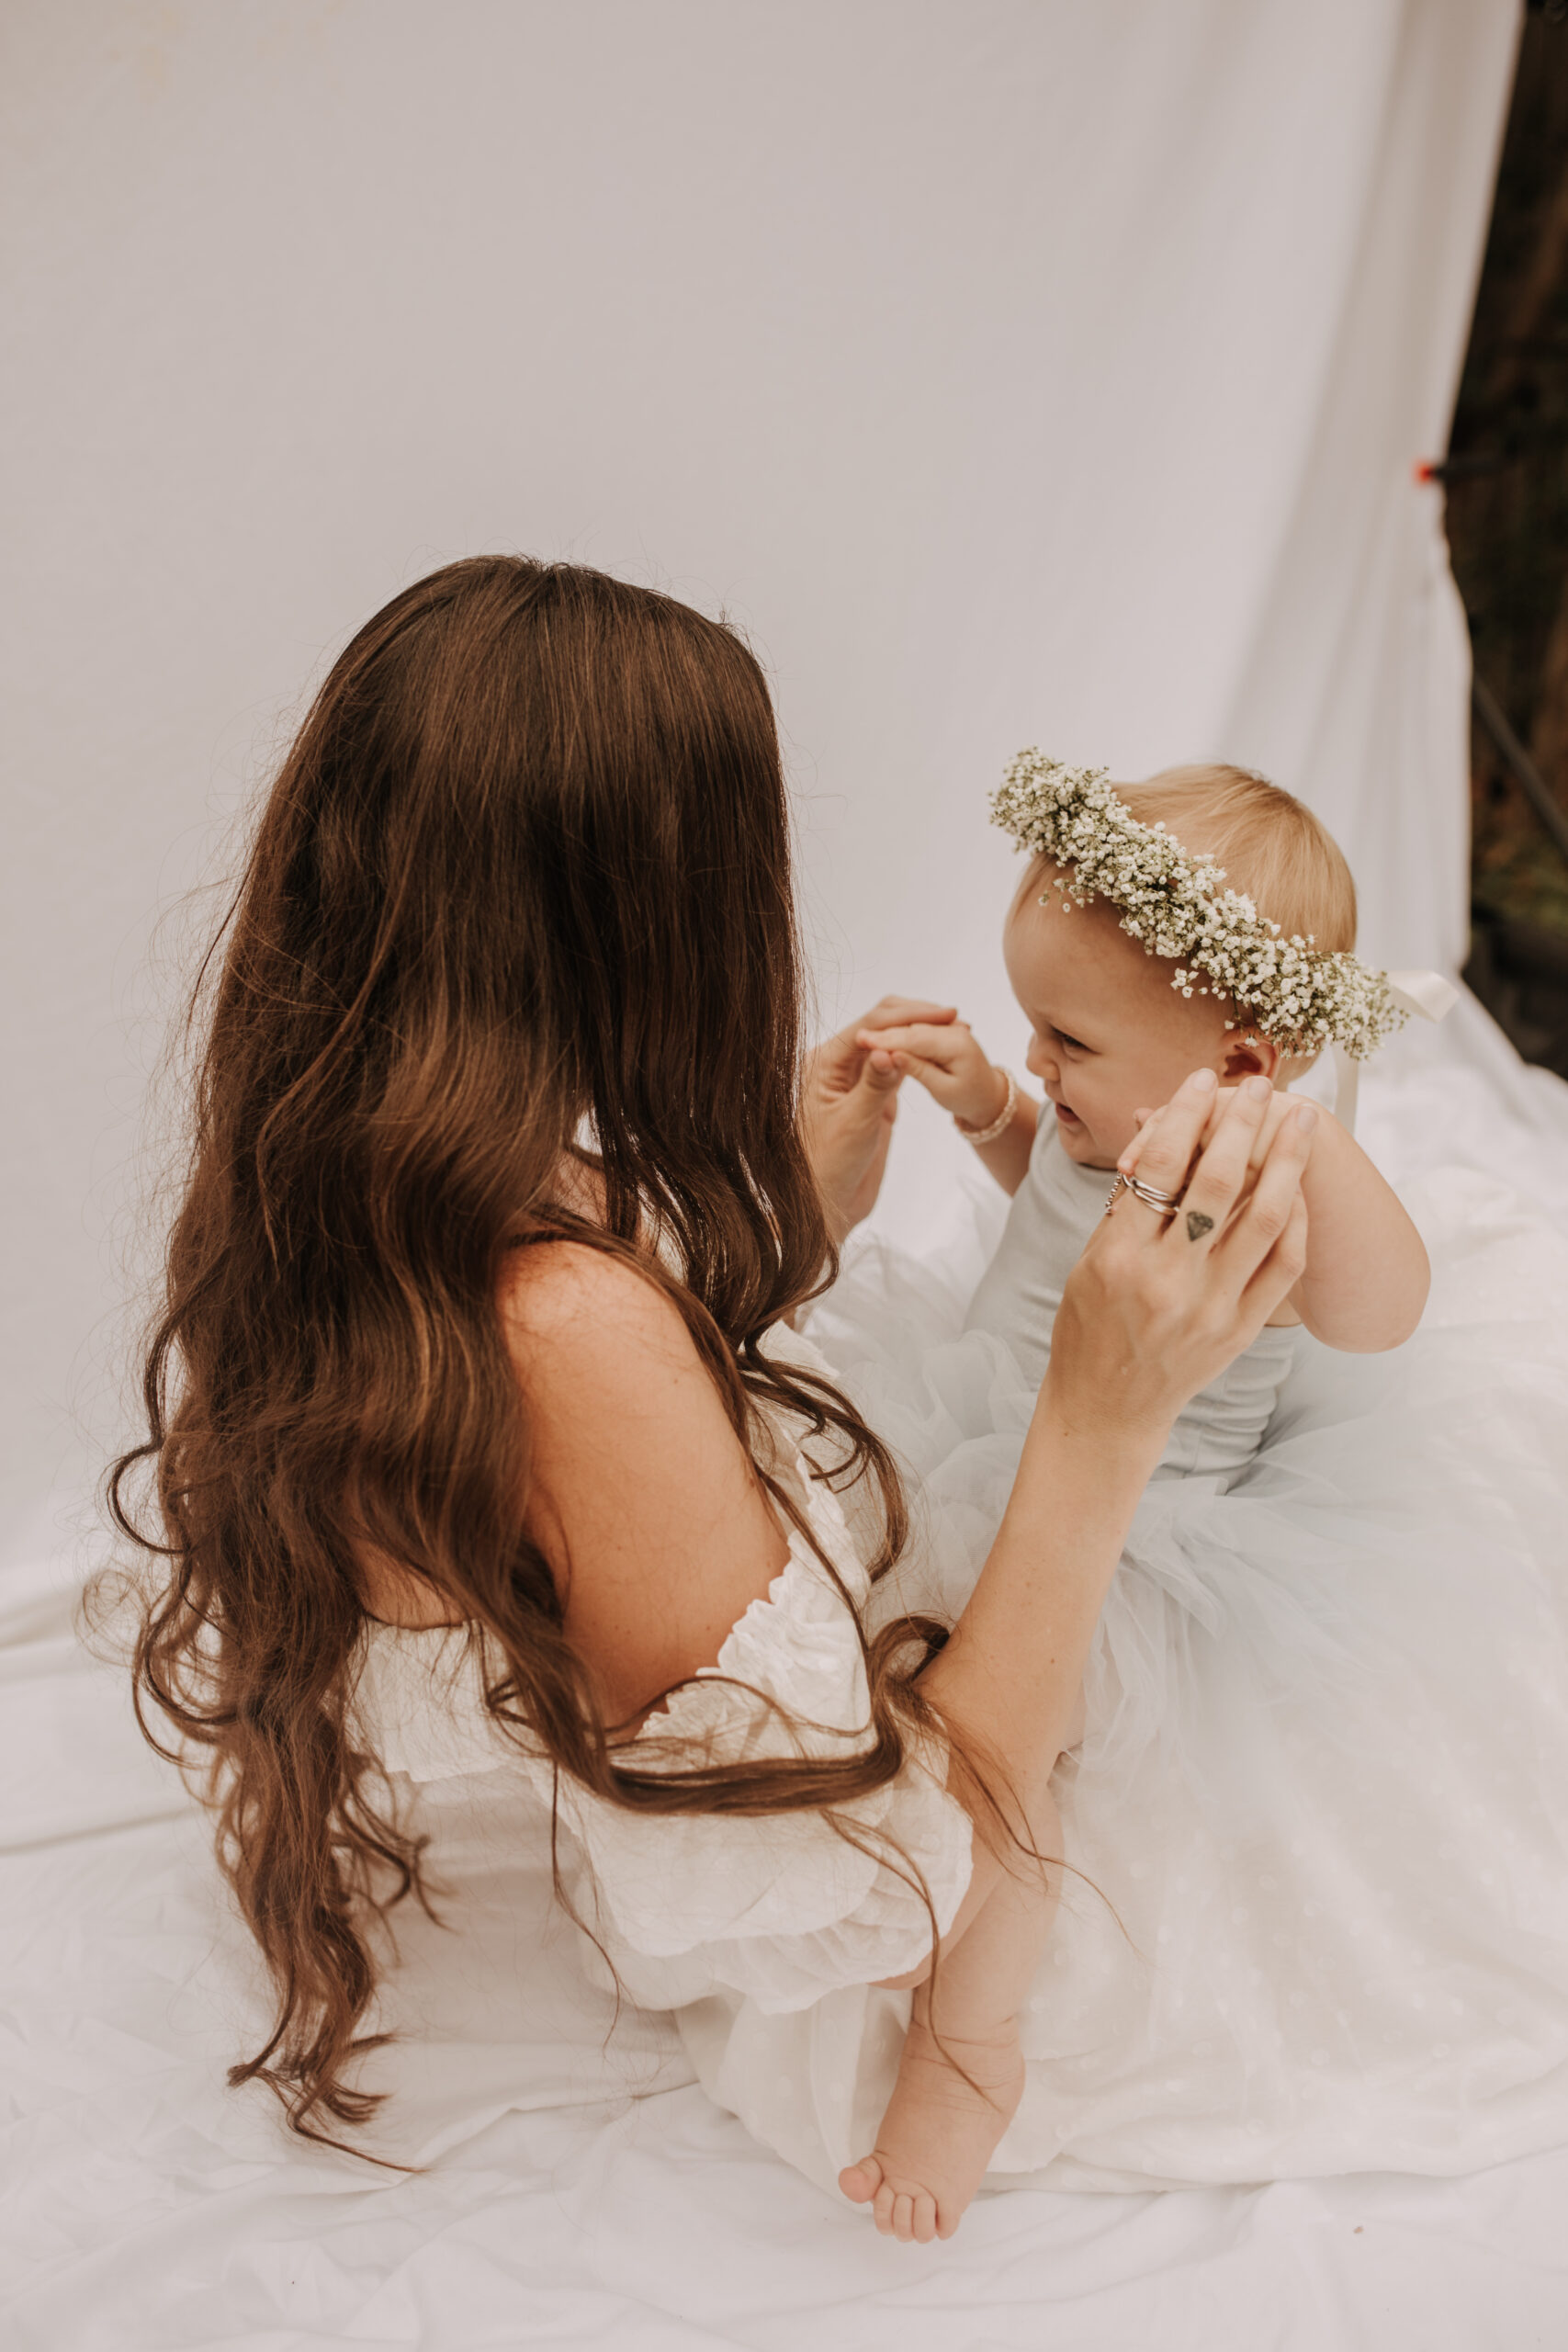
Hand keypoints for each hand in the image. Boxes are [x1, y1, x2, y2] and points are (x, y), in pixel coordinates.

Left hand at [802, 998, 955, 1242]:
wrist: (829, 1202)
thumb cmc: (829, 1165)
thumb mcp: (855, 1123)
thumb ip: (874, 1085)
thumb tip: (889, 1050)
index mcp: (824, 1063)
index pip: (869, 1025)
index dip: (908, 1016)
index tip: (943, 1014)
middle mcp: (838, 1064)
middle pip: (881, 1026)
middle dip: (916, 1020)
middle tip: (955, 1020)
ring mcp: (856, 1078)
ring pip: (892, 1044)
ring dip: (921, 1037)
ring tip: (956, 1031)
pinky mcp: (873, 1095)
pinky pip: (897, 1067)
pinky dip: (918, 1059)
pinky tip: (939, 1053)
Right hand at [852, 1008, 1002, 1129]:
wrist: (988, 1097)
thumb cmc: (968, 1099)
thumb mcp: (943, 1090)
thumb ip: (919, 1070)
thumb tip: (892, 1056)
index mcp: (958, 1044)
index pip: (916, 1039)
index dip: (887, 1040)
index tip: (862, 1041)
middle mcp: (954, 1030)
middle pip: (912, 1029)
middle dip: (884, 1032)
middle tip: (857, 1037)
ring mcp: (948, 1028)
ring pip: (912, 1027)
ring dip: (889, 1031)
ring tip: (864, 1037)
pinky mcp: (941, 1032)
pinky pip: (916, 1029)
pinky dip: (898, 1033)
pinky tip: (880, 1037)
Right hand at [1048, 1070, 1313, 1440]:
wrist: (1107, 1408)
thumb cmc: (1088, 1327)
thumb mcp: (1089, 1261)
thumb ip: (1128, 1206)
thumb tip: (1169, 1136)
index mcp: (1118, 1256)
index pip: (1160, 1165)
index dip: (1185, 1114)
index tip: (1203, 1079)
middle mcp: (1167, 1280)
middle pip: (1217, 1182)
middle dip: (1242, 1123)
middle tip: (1262, 1087)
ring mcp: (1211, 1307)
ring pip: (1264, 1218)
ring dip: (1286, 1161)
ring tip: (1299, 1121)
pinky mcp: (1241, 1330)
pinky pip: (1283, 1266)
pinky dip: (1296, 1221)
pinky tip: (1298, 1188)